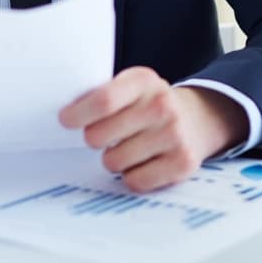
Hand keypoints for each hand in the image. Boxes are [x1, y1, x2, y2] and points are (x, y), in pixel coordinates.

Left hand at [59, 66, 248, 191]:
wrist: (197, 118)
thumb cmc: (150, 104)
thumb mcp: (130, 87)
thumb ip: (101, 95)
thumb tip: (64, 116)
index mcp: (144, 81)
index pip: (104, 100)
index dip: (78, 114)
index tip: (66, 120)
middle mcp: (162, 105)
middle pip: (100, 135)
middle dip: (94, 138)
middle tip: (105, 135)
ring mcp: (174, 135)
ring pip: (114, 162)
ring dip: (113, 159)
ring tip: (129, 147)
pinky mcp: (182, 163)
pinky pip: (134, 181)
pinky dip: (132, 176)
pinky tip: (143, 161)